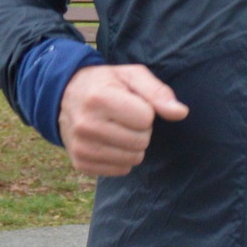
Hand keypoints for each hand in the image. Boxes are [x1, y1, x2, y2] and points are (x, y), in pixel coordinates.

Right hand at [58, 61, 187, 175]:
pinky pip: (120, 171)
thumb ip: (158, 92)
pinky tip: (108, 142)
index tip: (130, 103)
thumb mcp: (132, 76)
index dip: (145, 111)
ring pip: (133, 159)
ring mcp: (81, 147)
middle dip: (140, 129)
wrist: (65, 96)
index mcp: (99, 99)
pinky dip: (121, 158)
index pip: (146, 119)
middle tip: (123, 117)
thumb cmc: (106, 84)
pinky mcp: (81, 163)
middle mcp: (86, 125)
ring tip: (116, 129)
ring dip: (132, 145)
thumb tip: (181, 112)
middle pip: (141, 141)